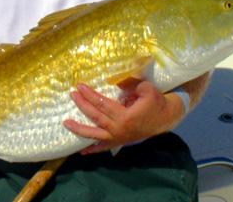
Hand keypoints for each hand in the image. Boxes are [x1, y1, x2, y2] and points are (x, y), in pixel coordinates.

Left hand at [63, 80, 184, 154]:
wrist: (166, 118)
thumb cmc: (156, 101)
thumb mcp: (146, 88)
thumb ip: (130, 83)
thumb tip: (114, 80)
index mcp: (125, 116)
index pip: (102, 104)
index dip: (90, 94)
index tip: (79, 86)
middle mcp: (119, 129)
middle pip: (96, 117)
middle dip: (82, 105)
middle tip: (72, 94)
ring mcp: (119, 138)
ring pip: (95, 135)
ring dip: (80, 129)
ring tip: (66, 123)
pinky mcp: (120, 142)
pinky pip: (104, 148)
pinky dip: (93, 150)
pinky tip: (82, 152)